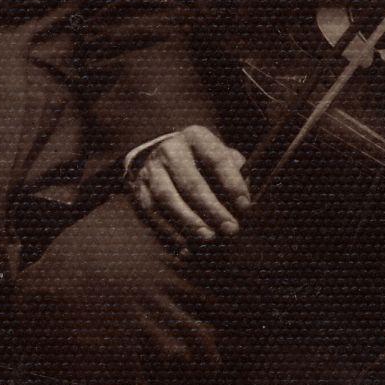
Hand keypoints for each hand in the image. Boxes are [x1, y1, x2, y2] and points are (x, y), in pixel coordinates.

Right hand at [126, 126, 250, 246]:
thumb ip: (234, 169)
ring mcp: (151, 170)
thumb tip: (244, 191)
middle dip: (212, 208)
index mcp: (195, 138)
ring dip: (188, 221)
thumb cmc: (200, 158)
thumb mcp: (217, 152)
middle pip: (190, 182)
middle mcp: (169, 150)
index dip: (232, 183)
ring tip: (208, 239)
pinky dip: (168, 232)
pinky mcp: (138, 189)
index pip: (216, 159)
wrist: (156, 151)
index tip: (246, 206)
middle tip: (230, 229)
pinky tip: (185, 246)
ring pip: (166, 198)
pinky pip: (151, 212)